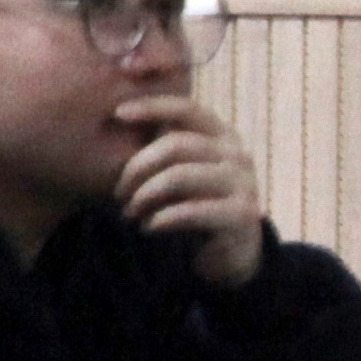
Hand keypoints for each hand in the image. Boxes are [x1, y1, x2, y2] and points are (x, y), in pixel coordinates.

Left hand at [111, 91, 271, 290]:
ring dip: (145, 195)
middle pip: (177, 144)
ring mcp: (243, 184)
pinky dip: (162, 218)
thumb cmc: (195, 206)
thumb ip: (163, 150)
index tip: (118, 113)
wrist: (230, 254)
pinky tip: (148, 228)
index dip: (153, 106)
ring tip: (130, 213)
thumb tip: (119, 124)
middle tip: (118, 192)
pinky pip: (192, 211)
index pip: (187, 108)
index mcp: (222, 137)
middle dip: (137, 167)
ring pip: (181, 176)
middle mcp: (237, 155)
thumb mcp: (180, 173)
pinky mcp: (241, 215)